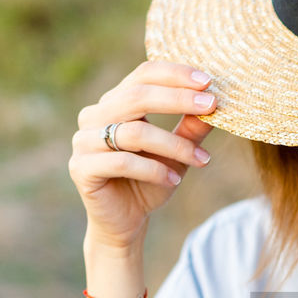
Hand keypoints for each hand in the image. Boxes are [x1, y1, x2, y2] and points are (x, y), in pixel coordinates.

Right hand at [69, 59, 217, 250]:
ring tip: (201, 160)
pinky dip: (153, 170)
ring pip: (134, 132)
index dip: (175, 75)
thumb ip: (191, 128)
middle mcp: (95, 116)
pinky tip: (174, 181)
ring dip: (174, 145)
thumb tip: (216, 103)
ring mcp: (84, 141)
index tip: (208, 82)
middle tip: (210, 106)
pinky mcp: (81, 168)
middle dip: (178, 99)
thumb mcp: (178, 153)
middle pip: (137, 95)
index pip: (143, 75)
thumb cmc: (151, 181)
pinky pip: (122, 162)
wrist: (125, 222)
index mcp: (115, 103)